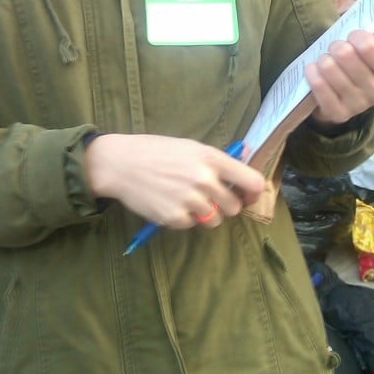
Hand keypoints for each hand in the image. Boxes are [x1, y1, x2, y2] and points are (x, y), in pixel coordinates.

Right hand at [84, 135, 264, 229]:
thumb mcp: (189, 147)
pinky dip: (183, 219)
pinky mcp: (174, 218)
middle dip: (225, 205)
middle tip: (210, 198)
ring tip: (186, 200)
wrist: (120, 163)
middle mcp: (204, 180)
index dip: (253, 193)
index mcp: (211, 158)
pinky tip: (169, 203)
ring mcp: (190, 201)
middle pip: (234, 207)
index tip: (247, 196)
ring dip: (206, 215)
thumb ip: (214, 162)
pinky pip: (191, 225)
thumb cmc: (155, 151)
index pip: (252, 182)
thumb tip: (239, 175)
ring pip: (215, 221)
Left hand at [305, 29, 373, 127]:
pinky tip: (313, 69)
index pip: (372, 48)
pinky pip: (319, 87)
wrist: (346, 96)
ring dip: (324, 59)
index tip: (353, 36)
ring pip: (330, 69)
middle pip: (346, 56)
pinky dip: (313, 73)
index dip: (357, 37)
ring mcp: (358, 105)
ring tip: (326, 60)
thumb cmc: (360, 64)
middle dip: (337, 46)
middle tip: (337, 48)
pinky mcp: (338, 114)